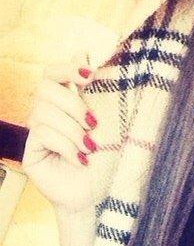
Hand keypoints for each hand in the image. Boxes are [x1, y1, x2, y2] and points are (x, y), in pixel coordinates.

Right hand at [22, 59, 97, 213]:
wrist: (101, 195)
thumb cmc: (108, 159)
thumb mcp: (110, 123)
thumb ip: (99, 90)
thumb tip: (84, 50)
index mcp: (67, 102)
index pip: (54, 72)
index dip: (68, 68)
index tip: (90, 75)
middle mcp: (49, 113)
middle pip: (45, 88)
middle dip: (72, 104)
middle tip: (94, 124)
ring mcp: (37, 132)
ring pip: (43, 112)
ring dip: (72, 130)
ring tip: (90, 148)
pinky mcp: (31, 151)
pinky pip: (41, 134)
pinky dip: (66, 146)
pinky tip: (80, 161)